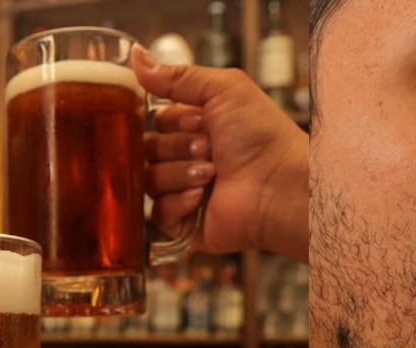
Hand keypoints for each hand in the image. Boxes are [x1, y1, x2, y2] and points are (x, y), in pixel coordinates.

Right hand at [131, 45, 307, 261]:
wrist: (279, 183)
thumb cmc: (263, 136)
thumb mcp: (223, 89)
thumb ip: (177, 75)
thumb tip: (136, 55)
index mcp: (197, 127)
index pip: (156, 120)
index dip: (173, 121)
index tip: (201, 121)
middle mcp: (189, 158)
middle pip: (148, 149)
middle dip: (177, 147)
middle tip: (209, 149)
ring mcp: (186, 191)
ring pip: (149, 180)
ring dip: (180, 173)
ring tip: (212, 174)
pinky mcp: (185, 224)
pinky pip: (157, 213)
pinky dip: (179, 203)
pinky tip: (202, 197)